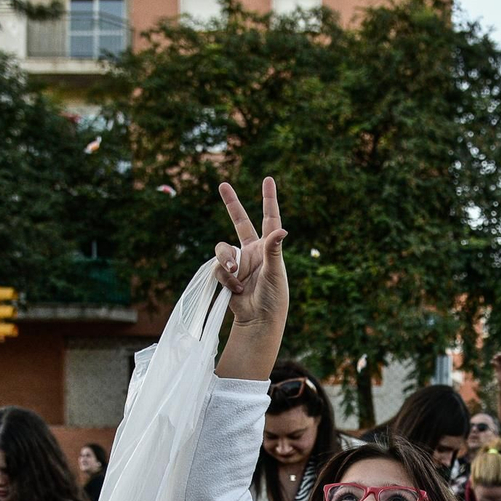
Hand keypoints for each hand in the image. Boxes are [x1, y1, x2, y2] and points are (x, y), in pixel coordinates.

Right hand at [212, 177, 287, 330]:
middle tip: (222, 184)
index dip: (268, 199)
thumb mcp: (275, 273)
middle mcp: (253, 251)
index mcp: (268, 247)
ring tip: (235, 276)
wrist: (259, 320)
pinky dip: (225, 279)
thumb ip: (273, 250)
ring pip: (223, 249)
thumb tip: (281, 230)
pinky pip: (218, 268)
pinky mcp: (227, 275)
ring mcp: (239, 262)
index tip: (268, 179)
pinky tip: (236, 290)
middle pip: (240, 221)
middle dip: (231, 203)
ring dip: (227, 261)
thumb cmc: (273, 298)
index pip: (270, 218)